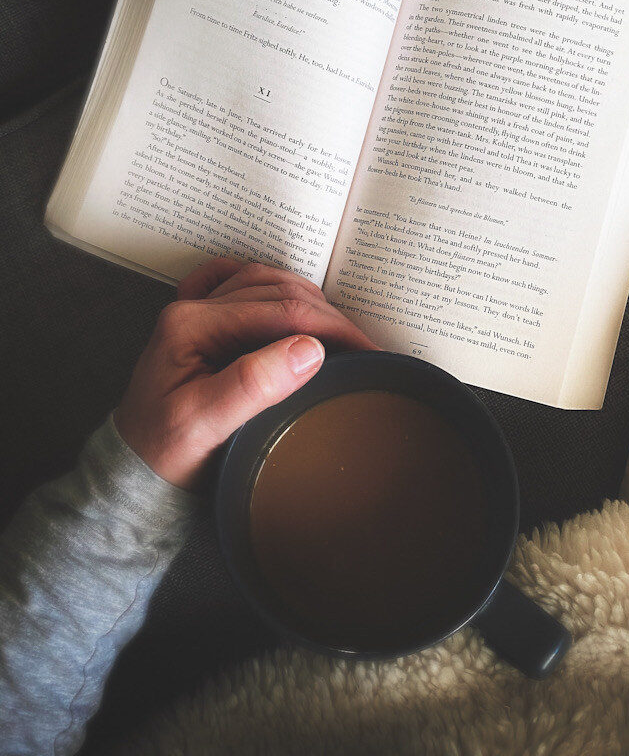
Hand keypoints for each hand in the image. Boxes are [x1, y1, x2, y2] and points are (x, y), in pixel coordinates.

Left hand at [114, 260, 377, 488]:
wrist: (133, 474)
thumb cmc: (165, 456)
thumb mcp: (205, 426)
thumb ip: (253, 384)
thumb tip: (310, 348)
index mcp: (192, 324)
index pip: (280, 310)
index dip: (332, 328)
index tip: (368, 353)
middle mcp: (192, 309)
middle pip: (278, 293)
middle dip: (328, 316)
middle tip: (364, 347)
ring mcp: (195, 312)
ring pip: (263, 283)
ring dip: (305, 299)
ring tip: (337, 329)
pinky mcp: (199, 324)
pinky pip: (235, 284)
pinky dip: (265, 284)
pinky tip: (282, 294)